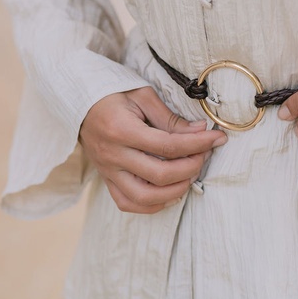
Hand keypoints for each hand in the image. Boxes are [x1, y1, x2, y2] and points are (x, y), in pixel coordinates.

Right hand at [79, 86, 226, 213]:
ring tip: (190, 174)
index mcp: (121, 130)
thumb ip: (170, 118)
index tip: (218, 138)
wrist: (79, 103)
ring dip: (174, 191)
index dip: (198, 144)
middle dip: (191, 167)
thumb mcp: (143, 96)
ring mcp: (107, 171)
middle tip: (205, 155)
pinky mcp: (106, 180)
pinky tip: (170, 192)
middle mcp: (112, 155)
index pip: (168, 145)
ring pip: (144, 197)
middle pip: (159, 175)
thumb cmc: (114, 94)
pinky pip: (128, 203)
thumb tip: (200, 132)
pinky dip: (153, 204)